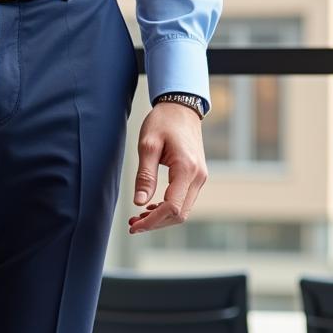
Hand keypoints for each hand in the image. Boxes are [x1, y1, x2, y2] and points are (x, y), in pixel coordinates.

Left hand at [128, 101, 207, 233]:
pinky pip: (184, 201)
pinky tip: (151, 208)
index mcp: (187, 169)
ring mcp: (200, 178)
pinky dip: (167, 209)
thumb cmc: (164, 122)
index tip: (133, 225)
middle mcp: (198, 176)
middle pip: (179, 214)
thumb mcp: (148, 146)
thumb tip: (139, 202)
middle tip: (132, 224)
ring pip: (183, 211)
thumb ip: (145, 176)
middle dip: (155, 223)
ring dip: (161, 219)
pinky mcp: (196, 177)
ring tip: (138, 218)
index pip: (172, 207)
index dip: (152, 221)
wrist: (182, 107)